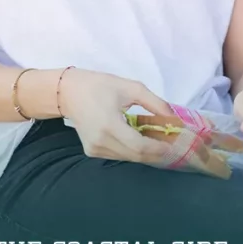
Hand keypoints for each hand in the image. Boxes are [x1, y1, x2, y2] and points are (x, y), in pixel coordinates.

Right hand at [58, 68, 179, 163]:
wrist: (69, 92)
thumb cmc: (101, 86)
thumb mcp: (131, 88)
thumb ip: (155, 103)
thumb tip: (174, 118)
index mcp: (109, 125)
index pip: (139, 146)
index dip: (158, 148)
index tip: (173, 144)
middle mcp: (100, 142)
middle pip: (135, 155)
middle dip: (155, 152)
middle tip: (170, 144)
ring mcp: (94, 149)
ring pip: (127, 157)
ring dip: (144, 152)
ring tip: (158, 141)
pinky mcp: (91, 151)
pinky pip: (117, 155)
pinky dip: (131, 150)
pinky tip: (141, 141)